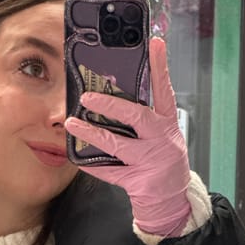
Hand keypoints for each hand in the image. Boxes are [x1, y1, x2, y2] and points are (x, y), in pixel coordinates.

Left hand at [64, 38, 190, 237]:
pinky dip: (92, 164)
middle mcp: (161, 140)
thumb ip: (147, 117)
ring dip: (92, 133)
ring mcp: (150, 161)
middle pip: (136, 116)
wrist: (171, 201)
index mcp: (168, 124)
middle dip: (110, 104)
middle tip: (87, 97)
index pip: (165, 91)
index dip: (160, 67)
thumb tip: (115, 93)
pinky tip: (77, 157)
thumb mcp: (163, 136)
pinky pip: (109, 170)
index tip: (154, 44)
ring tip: (73, 124)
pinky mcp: (137, 181)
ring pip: (116, 144)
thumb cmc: (163, 162)